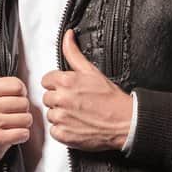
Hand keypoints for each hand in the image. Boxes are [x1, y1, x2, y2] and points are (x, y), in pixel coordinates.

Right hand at [0, 58, 32, 167]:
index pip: (17, 85)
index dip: (21, 94)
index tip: (14, 99)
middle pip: (24, 103)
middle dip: (23, 111)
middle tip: (13, 115)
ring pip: (26, 118)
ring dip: (23, 124)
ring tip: (12, 125)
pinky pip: (23, 133)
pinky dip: (21, 136)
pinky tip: (11, 135)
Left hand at [41, 28, 132, 151]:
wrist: (125, 122)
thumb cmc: (111, 98)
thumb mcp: (91, 71)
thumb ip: (73, 53)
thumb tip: (67, 36)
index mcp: (66, 81)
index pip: (46, 80)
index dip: (57, 84)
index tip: (68, 89)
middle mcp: (61, 99)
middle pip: (47, 98)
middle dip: (59, 99)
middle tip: (75, 102)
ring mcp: (62, 118)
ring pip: (50, 114)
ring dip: (60, 115)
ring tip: (77, 114)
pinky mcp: (64, 134)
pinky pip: (54, 131)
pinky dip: (63, 130)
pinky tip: (76, 125)